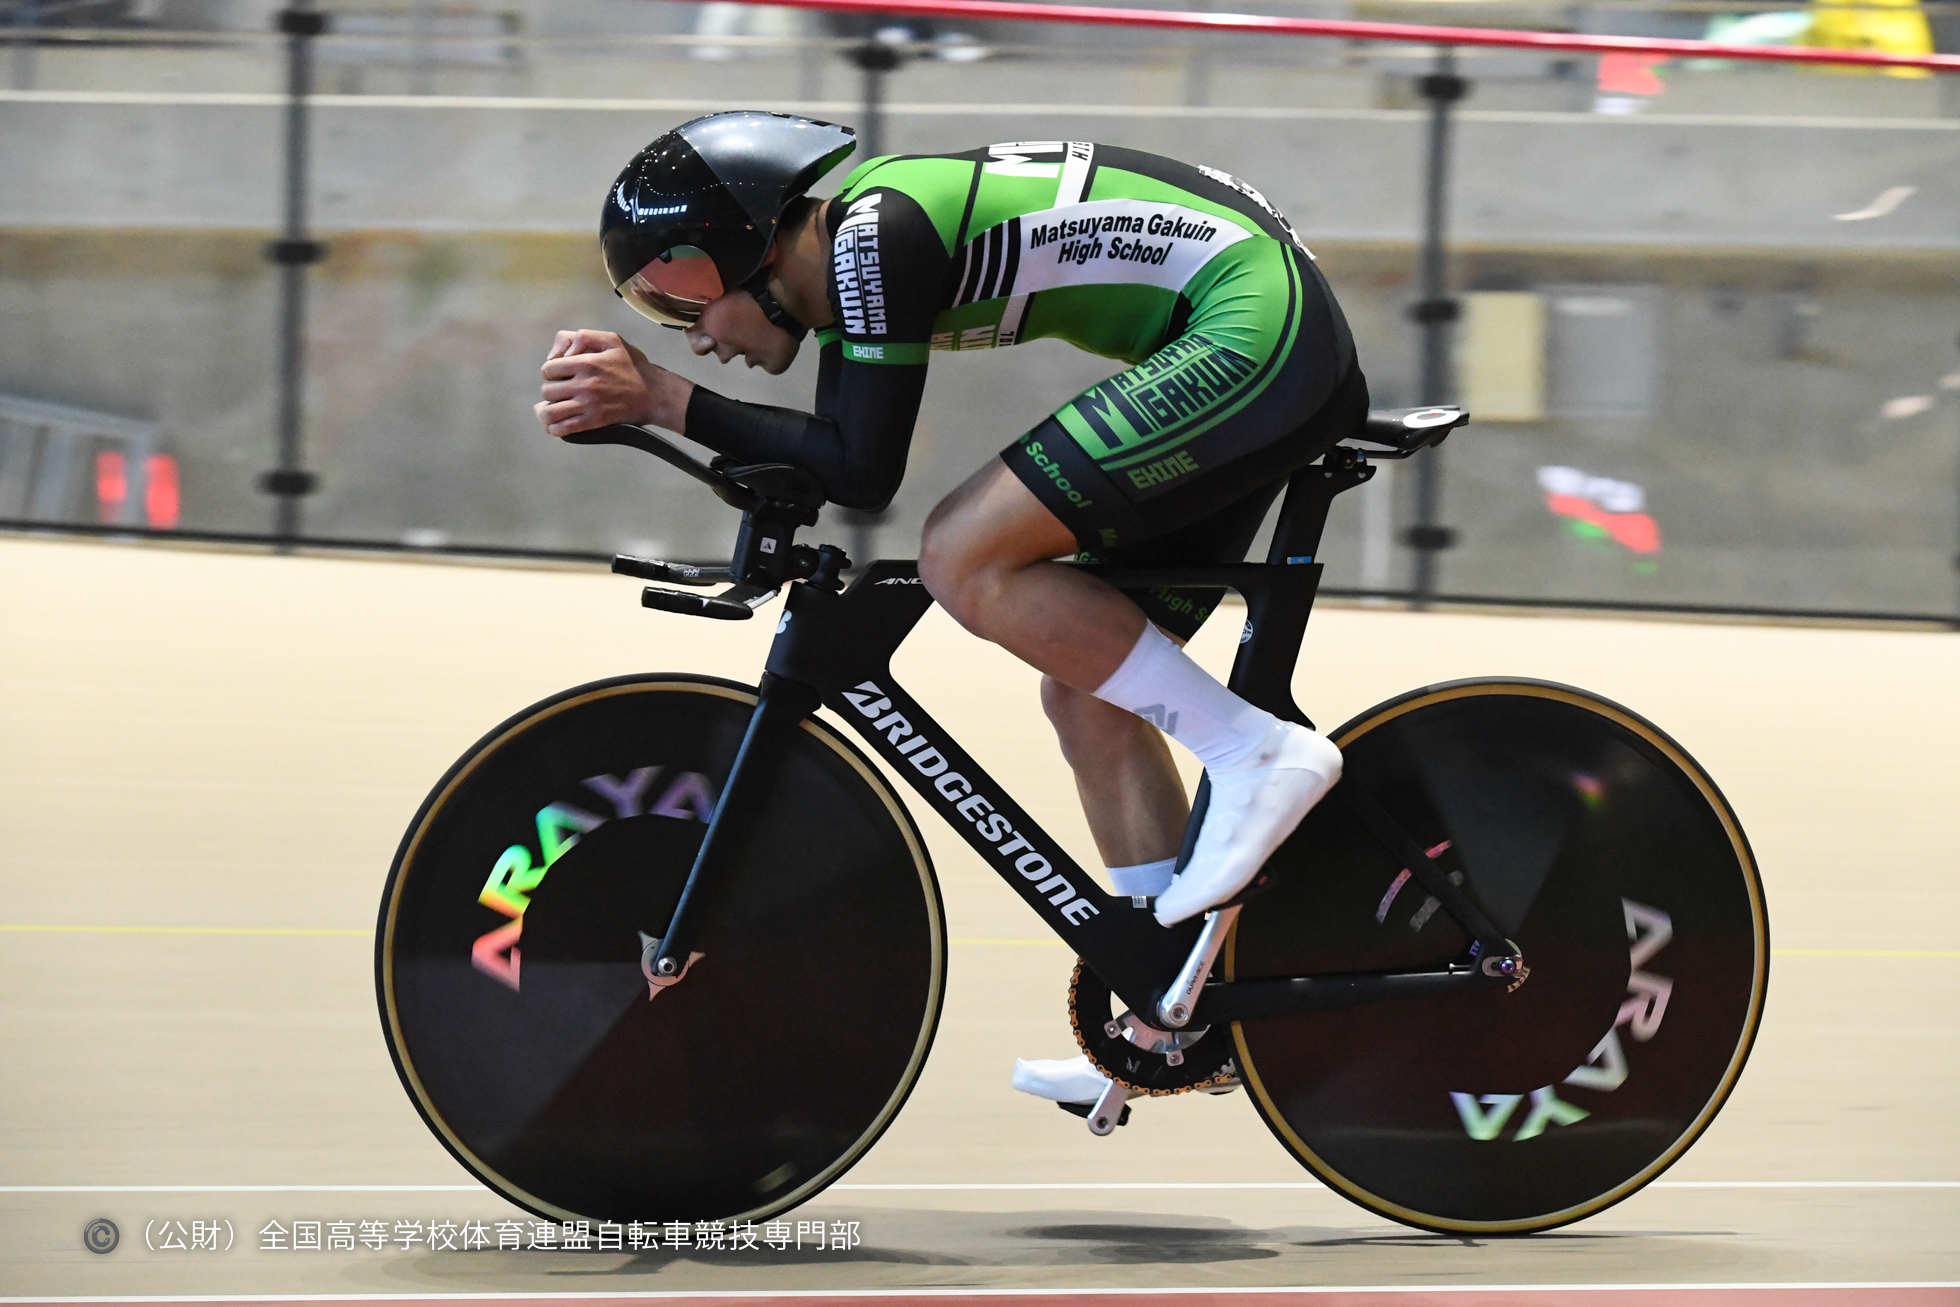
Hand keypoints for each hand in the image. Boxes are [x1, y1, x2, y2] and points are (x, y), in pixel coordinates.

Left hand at [535, 329, 690, 435]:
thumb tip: (558, 354)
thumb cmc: (632, 365)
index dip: (551, 371)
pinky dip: (553, 428)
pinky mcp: (593, 421)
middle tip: (561, 391)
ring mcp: (588, 405)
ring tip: (551, 408)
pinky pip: (562, 428)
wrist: (653, 393)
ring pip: (549, 412)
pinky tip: (555, 424)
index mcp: (586, 363)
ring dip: (546, 411)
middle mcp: (584, 385)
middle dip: (551, 389)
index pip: (548, 369)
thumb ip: (582, 337)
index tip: (561, 374)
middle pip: (547, 391)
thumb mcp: (611, 340)